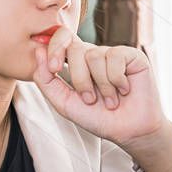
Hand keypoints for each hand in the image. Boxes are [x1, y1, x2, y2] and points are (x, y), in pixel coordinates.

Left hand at [31, 26, 164, 145]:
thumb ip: (46, 80)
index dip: (55, 48)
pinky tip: (124, 90)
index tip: (54, 68)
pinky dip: (117, 79)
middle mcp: (95, 55)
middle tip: (90, 99)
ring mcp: (113, 54)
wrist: (128, 132)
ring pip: (95, 55)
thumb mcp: (64, 103)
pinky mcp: (132, 56)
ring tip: (111, 100)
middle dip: (80, 78)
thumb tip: (38, 50)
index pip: (62, 38)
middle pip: (75, 49)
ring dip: (101, 85)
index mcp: (77, 62)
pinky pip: (115, 57)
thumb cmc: (98, 118)